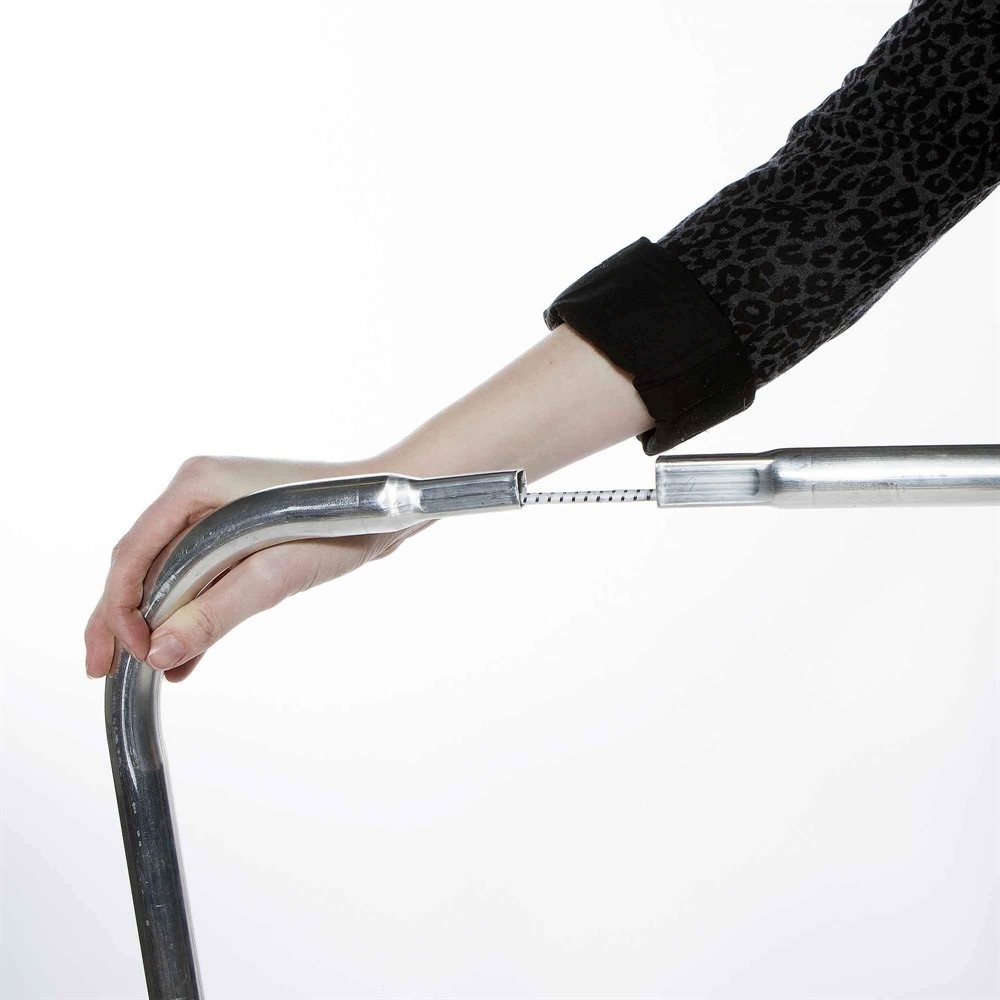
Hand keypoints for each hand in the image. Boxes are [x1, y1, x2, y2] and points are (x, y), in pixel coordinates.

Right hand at [84, 454, 409, 682]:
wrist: (390, 506)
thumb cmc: (341, 525)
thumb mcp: (275, 574)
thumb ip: (215, 612)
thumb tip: (158, 654)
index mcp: (195, 486)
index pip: (132, 554)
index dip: (119, 610)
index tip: (128, 656)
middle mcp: (196, 492)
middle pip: (141, 563)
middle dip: (121, 619)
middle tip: (102, 671)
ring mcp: (215, 509)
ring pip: (167, 572)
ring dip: (156, 621)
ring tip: (144, 672)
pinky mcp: (237, 530)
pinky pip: (198, 573)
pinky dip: (190, 611)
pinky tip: (184, 655)